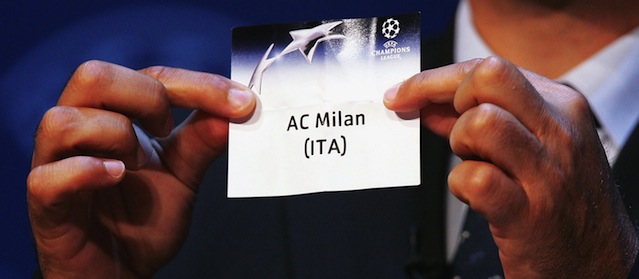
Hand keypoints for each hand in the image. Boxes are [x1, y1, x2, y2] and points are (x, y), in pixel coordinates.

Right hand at [27, 61, 255, 277]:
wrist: (120, 273)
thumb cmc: (143, 222)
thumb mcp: (182, 177)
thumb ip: (202, 143)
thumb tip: (237, 109)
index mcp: (116, 116)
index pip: (151, 77)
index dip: (198, 85)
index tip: (242, 101)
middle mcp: (82, 131)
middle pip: (94, 77)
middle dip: (146, 97)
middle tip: (168, 129)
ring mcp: (57, 164)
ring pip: (64, 120)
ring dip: (114, 134)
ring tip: (136, 164)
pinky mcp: (46, 203)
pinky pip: (49, 176)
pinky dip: (86, 170)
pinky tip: (116, 176)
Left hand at [384, 57, 637, 277]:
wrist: (595, 259)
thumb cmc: (560, 199)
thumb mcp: (534, 145)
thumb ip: (484, 119)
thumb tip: (430, 104)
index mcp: (560, 108)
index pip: (489, 69)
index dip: (434, 80)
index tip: (402, 94)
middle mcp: (557, 133)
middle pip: (488, 78)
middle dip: (451, 98)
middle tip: (451, 127)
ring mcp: (546, 173)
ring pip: (479, 124)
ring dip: (460, 144)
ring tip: (474, 163)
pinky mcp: (528, 213)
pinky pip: (474, 179)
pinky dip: (461, 187)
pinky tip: (477, 196)